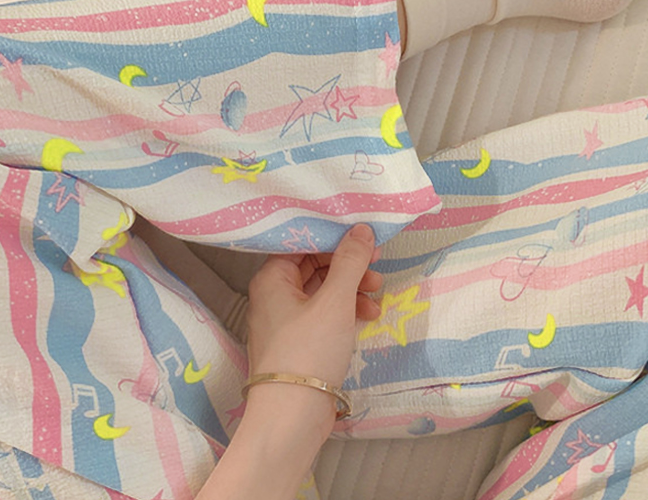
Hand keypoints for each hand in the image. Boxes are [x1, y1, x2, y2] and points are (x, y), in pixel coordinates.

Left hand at [246, 224, 382, 392]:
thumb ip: (350, 262)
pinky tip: (367, 316)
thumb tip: (361, 230)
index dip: (333, 238)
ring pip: (320, 291)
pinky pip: (322, 315)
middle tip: (376, 267)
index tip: (362, 239)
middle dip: (347, 265)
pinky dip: (344, 312)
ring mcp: (284, 321)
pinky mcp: (297, 344)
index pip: (301, 242)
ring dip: (350, 289)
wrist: (291, 418)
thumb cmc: (308, 351)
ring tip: (377, 295)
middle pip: (313, 266)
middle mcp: (272, 295)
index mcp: (271, 278)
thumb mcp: (335, 301)